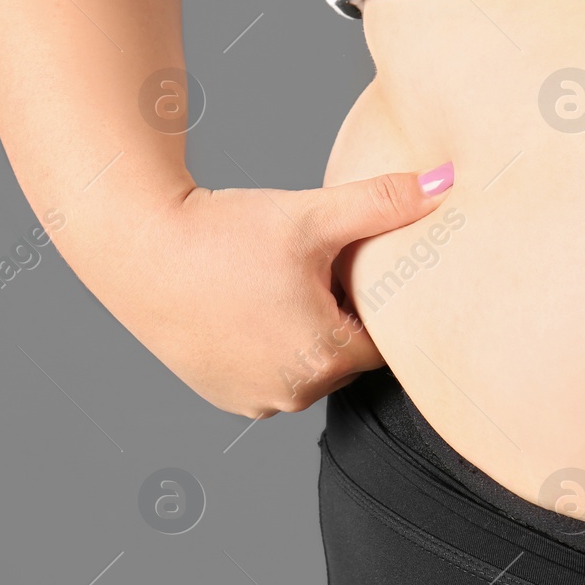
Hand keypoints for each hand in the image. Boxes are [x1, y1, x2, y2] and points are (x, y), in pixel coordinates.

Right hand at [119, 164, 454, 417]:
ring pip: (307, 364)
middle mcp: (293, 394)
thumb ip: (385, 201)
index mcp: (326, 358)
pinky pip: (269, 373)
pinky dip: (267, 345)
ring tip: (269, 283)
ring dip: (302, 331)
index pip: (383, 338)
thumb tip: (447, 182)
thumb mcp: (314, 214)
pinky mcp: (224, 397)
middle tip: (303, 267)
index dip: (368, 296)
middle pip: (345, 353)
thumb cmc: (226, 230)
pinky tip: (244, 303)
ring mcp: (255, 401)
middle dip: (337, 315)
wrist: (137, 246)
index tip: (343, 263)